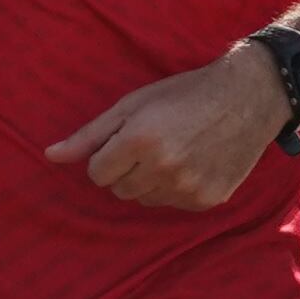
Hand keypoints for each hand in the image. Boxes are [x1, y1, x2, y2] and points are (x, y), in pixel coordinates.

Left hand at [46, 51, 284, 212]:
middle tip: (153, 142)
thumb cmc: (185, 94)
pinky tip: (194, 162)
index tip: (127, 140)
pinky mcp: (208, 200)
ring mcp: (188, 187)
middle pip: (119, 190)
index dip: (107, 156)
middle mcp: (163, 168)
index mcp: (140, 140)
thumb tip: (50, 156)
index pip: (97, 174)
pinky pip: (174, 204)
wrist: (248, 98)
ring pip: (145, 200)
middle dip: (127, 169)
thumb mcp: (133, 105)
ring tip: (175, 151)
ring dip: (150, 181)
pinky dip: (177, 188)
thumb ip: (90, 134)